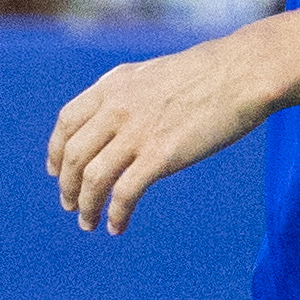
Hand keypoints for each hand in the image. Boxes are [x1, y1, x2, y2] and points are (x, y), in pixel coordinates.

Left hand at [48, 31, 288, 231]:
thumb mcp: (154, 74)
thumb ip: (129, 95)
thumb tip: (118, 122)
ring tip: (87, 223)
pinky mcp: (160, 155)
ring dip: (85, 205)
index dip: (56, 151)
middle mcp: (117, 108)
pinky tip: (116, 226)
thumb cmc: (208, 74)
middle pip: (73, 155)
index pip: (67, 122)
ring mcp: (137, 132)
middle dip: (67, 186)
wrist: (243, 72)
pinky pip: (124, 193)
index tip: (57, 172)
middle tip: (70, 205)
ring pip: (92, 178)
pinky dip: (116, 214)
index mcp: (113, 85)